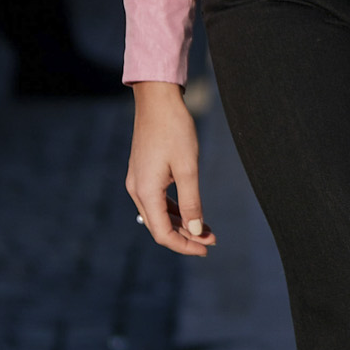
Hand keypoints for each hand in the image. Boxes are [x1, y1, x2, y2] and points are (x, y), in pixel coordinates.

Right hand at [126, 80, 215, 257]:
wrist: (157, 100)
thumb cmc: (175, 130)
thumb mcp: (188, 168)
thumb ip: (191, 203)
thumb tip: (196, 231)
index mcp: (146, 192)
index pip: (163, 233)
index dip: (185, 246)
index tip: (207, 248)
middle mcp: (136, 190)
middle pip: (159, 227)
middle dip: (186, 237)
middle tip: (212, 240)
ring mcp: (137, 181)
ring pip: (158, 215)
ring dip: (181, 224)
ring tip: (206, 228)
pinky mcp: (142, 173)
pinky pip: (156, 201)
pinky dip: (173, 210)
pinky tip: (190, 212)